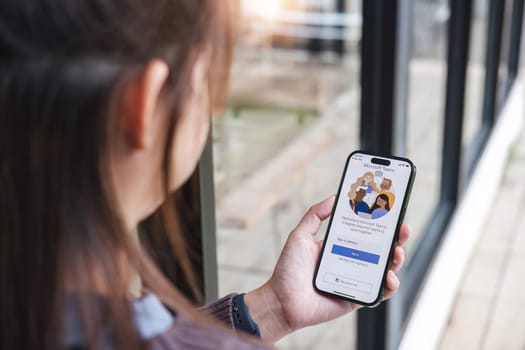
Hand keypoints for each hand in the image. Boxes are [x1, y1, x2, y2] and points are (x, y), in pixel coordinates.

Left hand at [244, 195, 409, 342]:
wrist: (282, 301)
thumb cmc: (288, 270)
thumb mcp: (300, 236)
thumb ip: (315, 215)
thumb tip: (334, 197)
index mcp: (340, 245)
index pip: (365, 231)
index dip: (380, 222)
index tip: (390, 210)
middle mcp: (352, 261)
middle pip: (381, 248)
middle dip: (396, 238)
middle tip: (403, 228)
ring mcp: (356, 279)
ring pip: (385, 269)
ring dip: (397, 259)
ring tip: (397, 252)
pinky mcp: (357, 297)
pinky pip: (379, 293)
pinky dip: (389, 286)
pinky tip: (388, 277)